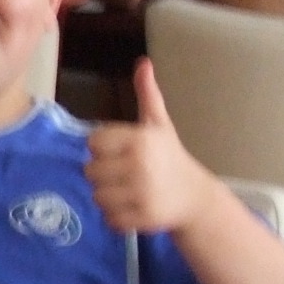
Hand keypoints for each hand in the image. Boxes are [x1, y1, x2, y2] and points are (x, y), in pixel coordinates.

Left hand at [84, 60, 217, 235]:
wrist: (194, 196)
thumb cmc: (170, 157)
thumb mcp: (160, 124)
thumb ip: (147, 95)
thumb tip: (144, 63)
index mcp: (140, 139)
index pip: (93, 142)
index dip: (102, 148)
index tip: (119, 152)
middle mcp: (139, 165)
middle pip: (90, 171)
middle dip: (103, 174)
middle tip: (123, 174)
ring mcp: (141, 193)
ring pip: (96, 197)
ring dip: (107, 197)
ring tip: (126, 191)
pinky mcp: (142, 218)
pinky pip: (109, 219)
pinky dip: (116, 217)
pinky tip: (131, 207)